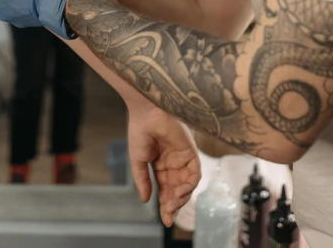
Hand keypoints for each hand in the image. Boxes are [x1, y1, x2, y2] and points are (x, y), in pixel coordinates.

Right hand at [128, 104, 200, 226]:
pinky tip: (180, 192)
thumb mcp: (138, 161)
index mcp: (161, 165)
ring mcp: (183, 158)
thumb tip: (146, 200)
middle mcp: (174, 163)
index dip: (166, 205)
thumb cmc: (140, 131)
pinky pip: (194, 173)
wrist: (147, 111)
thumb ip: (143, 180)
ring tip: (172, 205)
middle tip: (168, 217)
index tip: (166, 220)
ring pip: (187, 185)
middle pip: (177, 190)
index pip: (166, 190)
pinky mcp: (191, 151)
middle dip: (174, 205)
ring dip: (181, 197)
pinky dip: (189, 185)